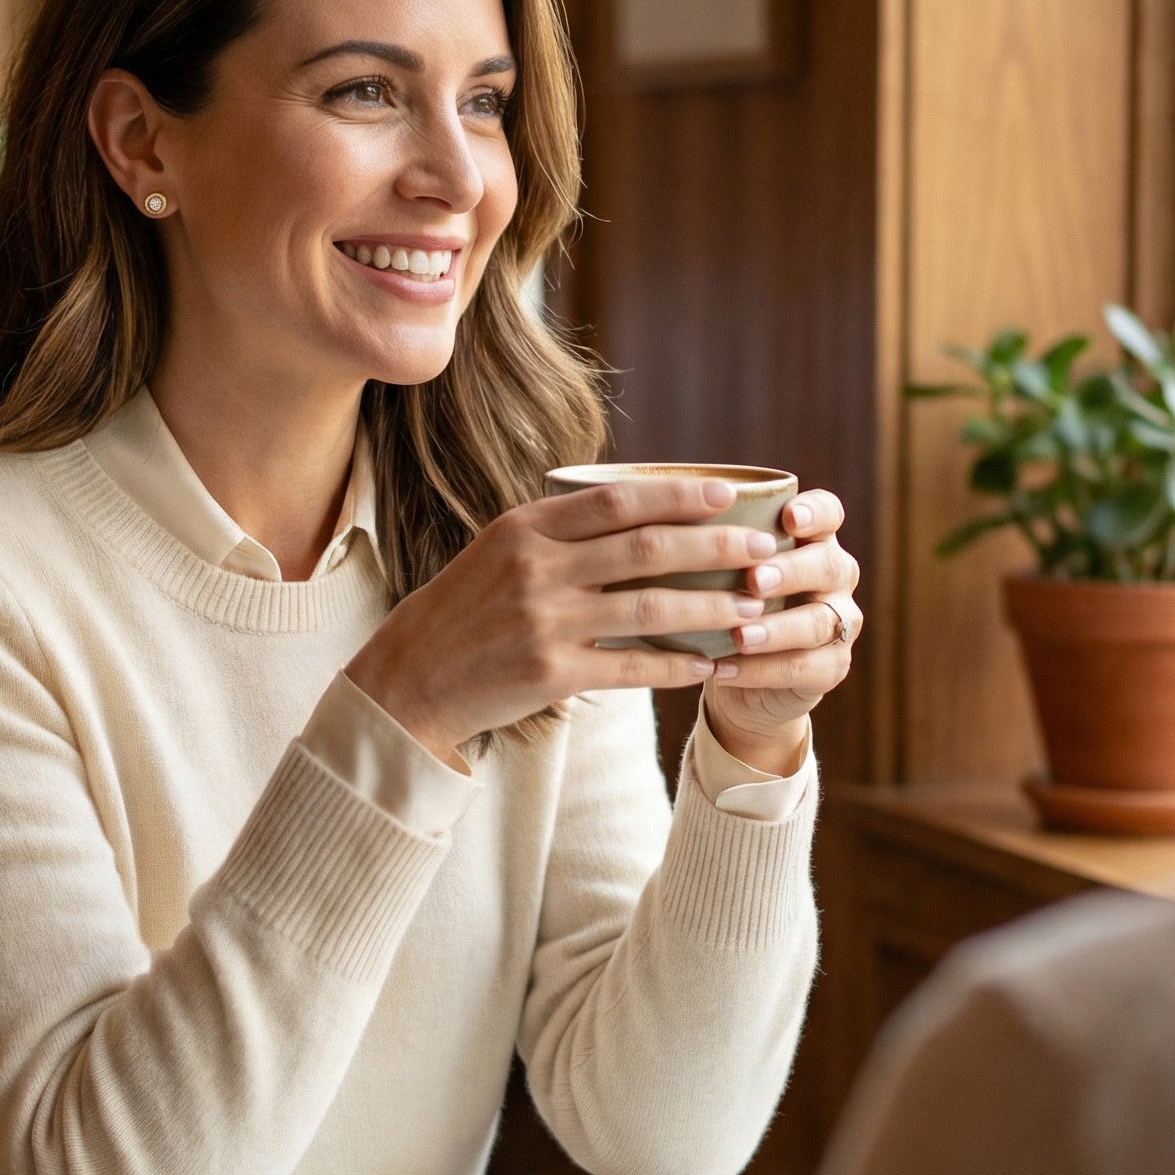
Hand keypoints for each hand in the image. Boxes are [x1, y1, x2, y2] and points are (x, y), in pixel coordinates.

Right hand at [345, 473, 825, 765]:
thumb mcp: (499, 552)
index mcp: (525, 528)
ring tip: (752, 610)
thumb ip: (560, 532)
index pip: (616, 500)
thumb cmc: (464, 611)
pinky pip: (631, 668)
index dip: (678, 495)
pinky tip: (709, 664)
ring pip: (649, 608)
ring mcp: (542, 622)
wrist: (410, 679)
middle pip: (645, 548)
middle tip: (763, 550)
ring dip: (710, 608)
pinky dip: (676, 666)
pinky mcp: (549, 673)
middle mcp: (535, 568)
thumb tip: (639, 509)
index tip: (729, 495)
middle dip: (714, 547)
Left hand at [701, 491, 859, 774]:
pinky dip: (763, 671)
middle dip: (789, 572)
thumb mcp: (710, 567)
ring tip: (738, 636)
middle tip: (753, 579)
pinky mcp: (831, 666)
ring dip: (777, 629)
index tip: (788, 518)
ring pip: (820, 621)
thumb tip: (644, 512)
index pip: (827, 513)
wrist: (734, 669)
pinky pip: (807, 668)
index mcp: (810, 538)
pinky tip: (723, 670)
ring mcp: (838, 621)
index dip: (814, 513)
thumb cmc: (718, 599)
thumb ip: (701, 541)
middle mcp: (833, 575)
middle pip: (828, 565)